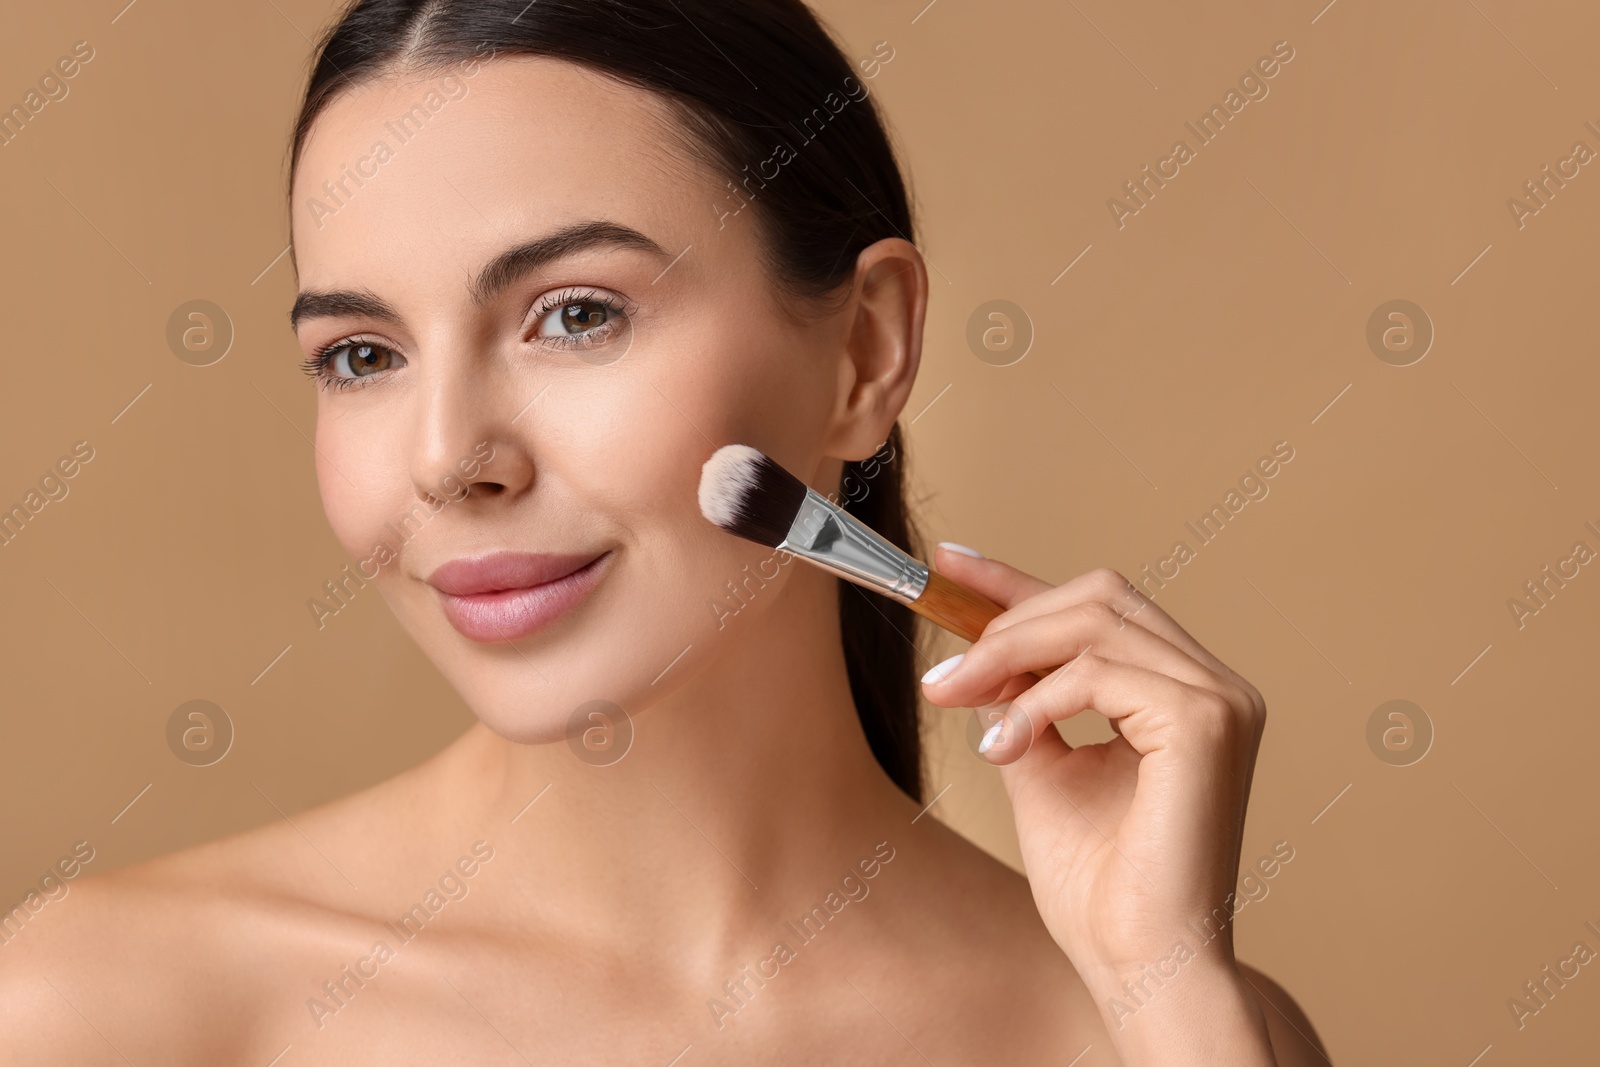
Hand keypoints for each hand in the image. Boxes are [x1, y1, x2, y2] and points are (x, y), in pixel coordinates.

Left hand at [920, 548, 1275, 1061]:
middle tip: (943, 673)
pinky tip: (1004, 746)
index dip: (1018, 582)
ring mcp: (1219, 699)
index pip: (1097, 609)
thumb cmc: (1102, 889)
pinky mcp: (1206, 722)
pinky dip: (1038, 699)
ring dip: (1007, 653)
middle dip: (1006, 619)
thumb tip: (977, 657)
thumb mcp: (1042, 772)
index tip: (948, 565)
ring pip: (1094, 621)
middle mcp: (1214, 685)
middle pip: (1099, 595)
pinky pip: (1098, 673)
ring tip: (955, 698)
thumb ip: (1021, 706)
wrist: (1140, 965)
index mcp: (1183, 693)